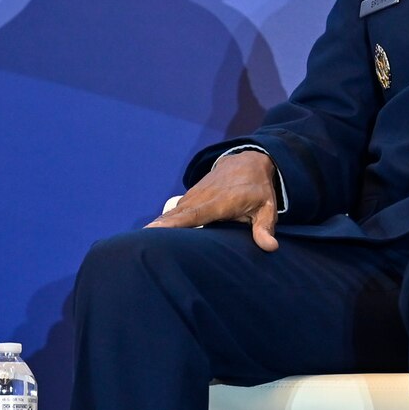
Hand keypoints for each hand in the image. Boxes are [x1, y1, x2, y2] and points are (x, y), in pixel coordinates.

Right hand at [146, 151, 280, 251]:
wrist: (246, 161)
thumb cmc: (258, 188)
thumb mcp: (267, 207)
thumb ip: (265, 227)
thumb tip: (270, 247)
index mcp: (219, 202)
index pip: (193, 215)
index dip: (174, 223)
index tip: (153, 230)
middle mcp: (202, 198)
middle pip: (175, 215)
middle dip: (157, 228)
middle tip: (138, 243)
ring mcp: (193, 196)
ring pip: (172, 214)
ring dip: (157, 227)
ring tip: (140, 243)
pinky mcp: (190, 198)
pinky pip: (174, 212)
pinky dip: (164, 222)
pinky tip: (152, 235)